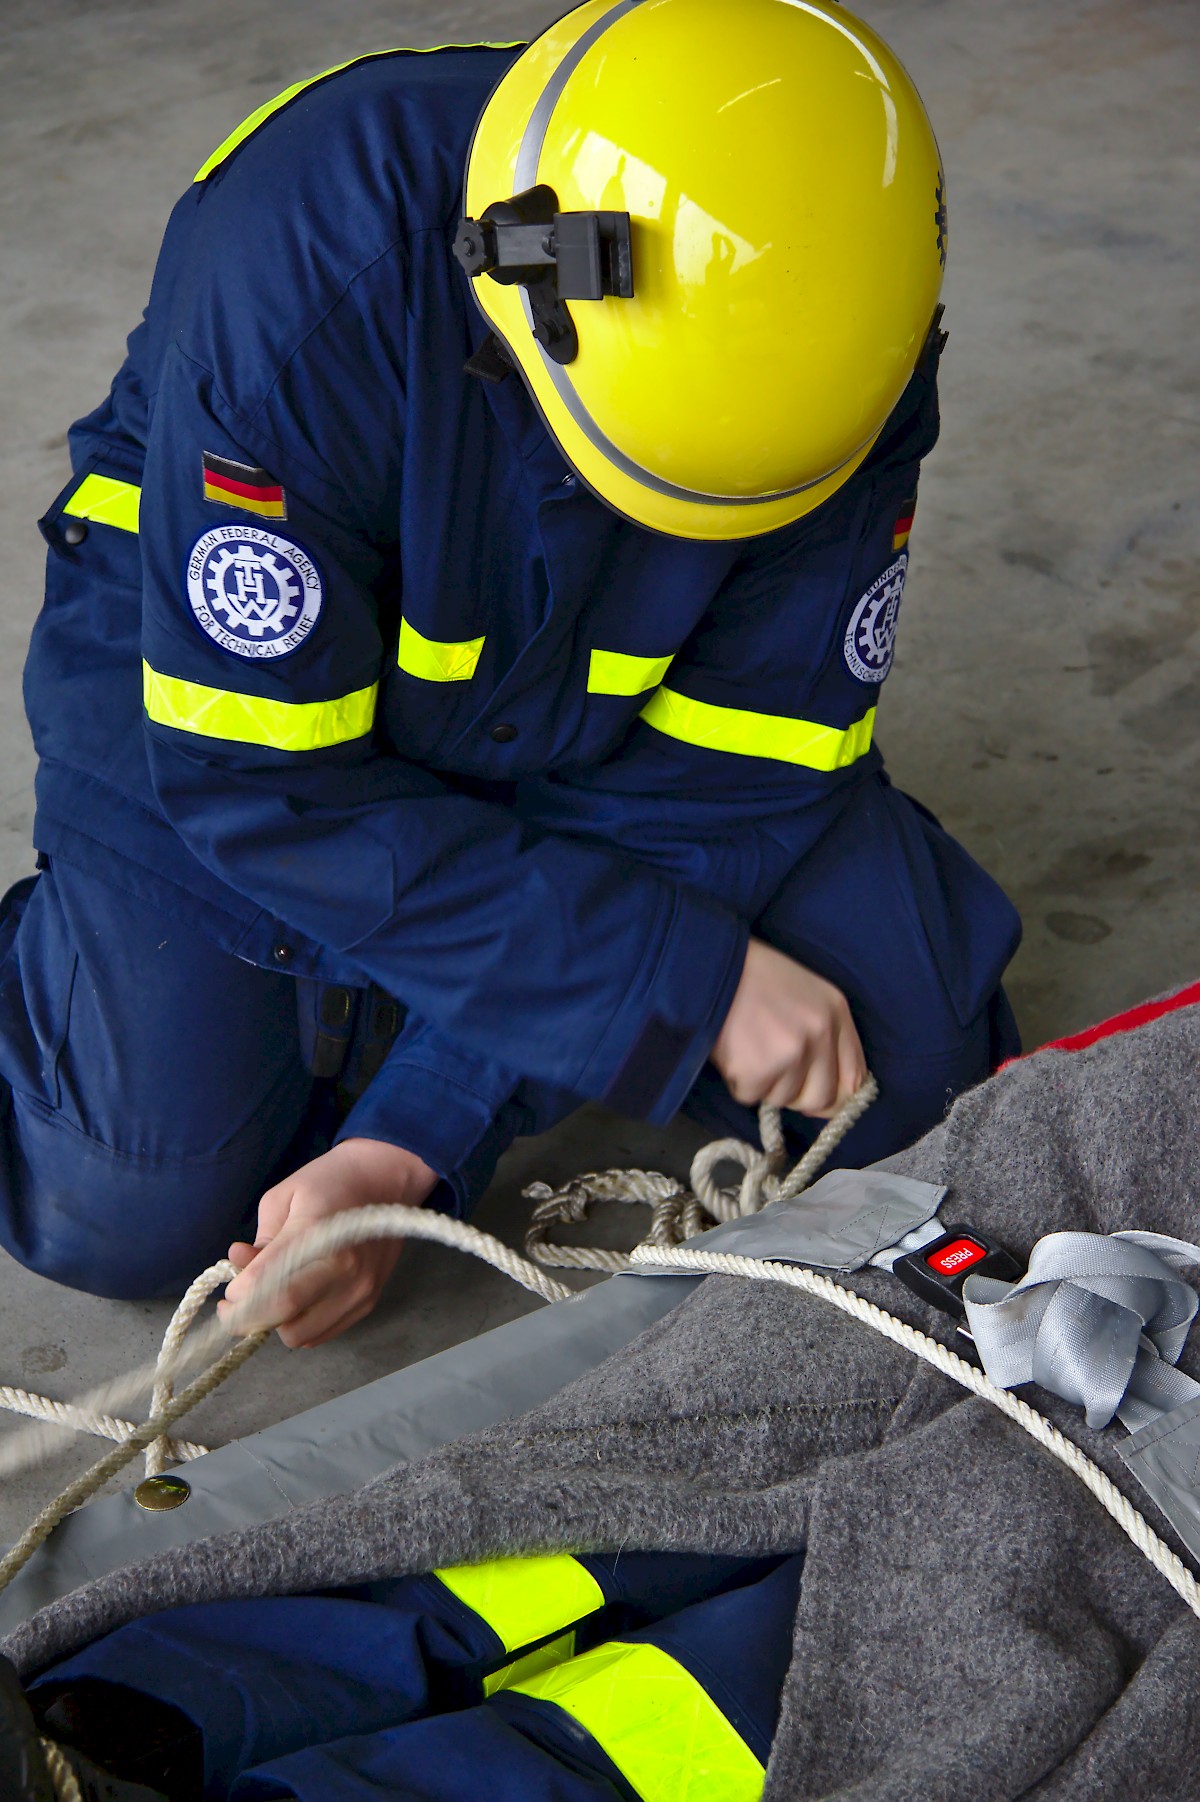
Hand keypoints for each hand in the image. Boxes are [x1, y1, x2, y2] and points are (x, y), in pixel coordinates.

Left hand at [217, 1138, 439, 1348]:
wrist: (387, 1180)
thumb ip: (260, 1237)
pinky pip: (321, 1335)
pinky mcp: (367, 1303)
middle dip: (248, 1317)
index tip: (227, 1292)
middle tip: (235, 1305)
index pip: (266, 1283)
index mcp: (318, 1235)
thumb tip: (239, 1264)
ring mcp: (358, 1290)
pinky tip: (297, 1303)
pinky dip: (301, 1325)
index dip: (237, 1296)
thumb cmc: (330, 1181)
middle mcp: (343, 1269)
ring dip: (277, 1323)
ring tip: (272, 1299)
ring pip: (300, 1334)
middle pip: (283, 1315)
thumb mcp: (284, 1196)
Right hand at [710, 939, 866, 1115]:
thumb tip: (830, 1087)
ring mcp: (790, 1054)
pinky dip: (739, 1081)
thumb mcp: (806, 992)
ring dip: (764, 1084)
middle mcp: (820, 1034)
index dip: (836, 1096)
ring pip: (784, 1099)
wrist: (709, 964)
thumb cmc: (755, 977)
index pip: (855, 1077)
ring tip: (749, 1049)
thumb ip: (825, 1034)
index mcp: (836, 1012)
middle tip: (775, 1075)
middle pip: (822, 1099)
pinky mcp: (758, 1070)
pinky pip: (751, 1096)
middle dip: (797, 1095)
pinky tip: (734, 1051)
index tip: (817, 1096)